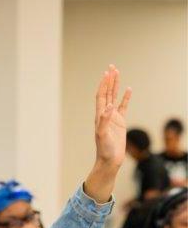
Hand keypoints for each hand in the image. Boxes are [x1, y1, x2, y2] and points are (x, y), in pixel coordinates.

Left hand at [83, 65, 131, 203]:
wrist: (109, 160)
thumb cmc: (104, 149)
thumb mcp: (102, 134)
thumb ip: (104, 120)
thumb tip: (108, 106)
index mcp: (99, 116)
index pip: (101, 96)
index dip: (104, 84)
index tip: (107, 73)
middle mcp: (105, 114)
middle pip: (107, 93)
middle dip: (109, 81)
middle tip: (112, 67)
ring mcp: (113, 117)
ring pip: (114, 97)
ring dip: (115, 86)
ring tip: (117, 73)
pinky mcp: (120, 122)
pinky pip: (123, 106)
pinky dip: (125, 98)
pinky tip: (128, 90)